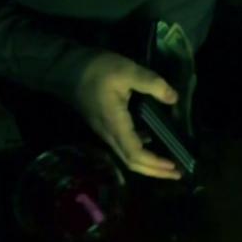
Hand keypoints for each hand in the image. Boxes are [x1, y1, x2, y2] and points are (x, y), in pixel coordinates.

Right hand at [70, 51, 181, 179]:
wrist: (64, 67)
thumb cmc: (96, 69)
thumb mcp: (127, 71)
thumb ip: (151, 83)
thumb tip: (173, 98)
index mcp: (116, 124)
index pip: (135, 154)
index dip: (155, 164)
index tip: (173, 166)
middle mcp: (109, 133)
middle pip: (131, 162)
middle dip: (155, 171)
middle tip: (177, 173)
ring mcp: (105, 131)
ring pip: (126, 156)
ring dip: (147, 163)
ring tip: (168, 163)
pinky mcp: (104, 124)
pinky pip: (122, 145)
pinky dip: (138, 150)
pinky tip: (150, 141)